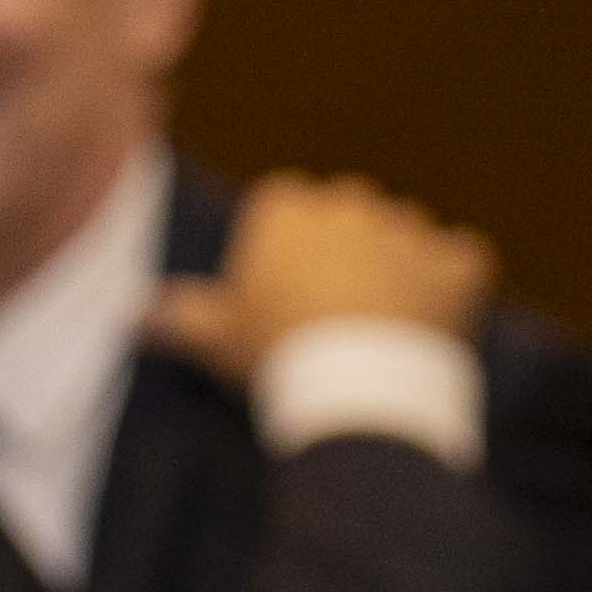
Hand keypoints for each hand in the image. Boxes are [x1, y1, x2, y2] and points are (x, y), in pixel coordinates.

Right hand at [141, 173, 493, 377]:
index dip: (278, 251)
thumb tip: (131, 314)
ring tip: (375, 328)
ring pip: (402, 239)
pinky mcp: (460, 263)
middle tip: (324, 315)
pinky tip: (425, 326)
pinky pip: (456, 265)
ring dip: (394, 270)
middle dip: (340, 253)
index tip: (274, 295)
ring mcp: (411, 230)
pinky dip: (446, 288)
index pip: (281, 207)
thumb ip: (178, 315)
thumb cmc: (274, 354)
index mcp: (287, 209)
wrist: (359, 387)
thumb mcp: (216, 337)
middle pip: (344, 217)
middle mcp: (352, 203)